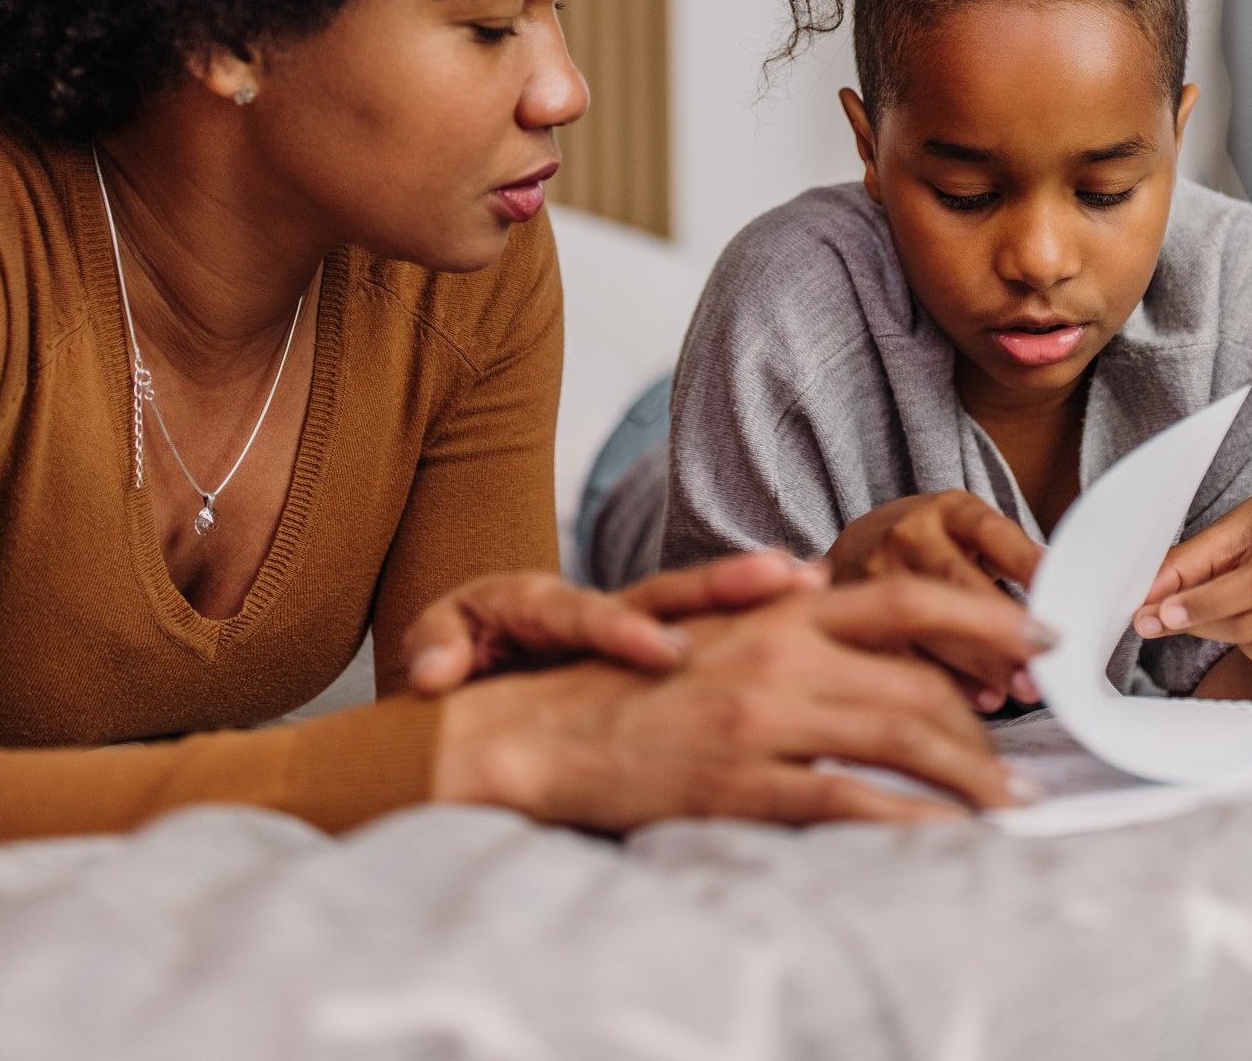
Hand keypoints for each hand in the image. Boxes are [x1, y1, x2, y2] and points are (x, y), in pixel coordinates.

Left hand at [404, 552, 825, 694]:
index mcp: (535, 604)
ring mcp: (630, 622)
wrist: (467, 655)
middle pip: (661, 591)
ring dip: (754, 596)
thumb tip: (433, 672)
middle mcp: (595, 606)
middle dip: (720, 586)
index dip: (621, 630)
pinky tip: (819, 621)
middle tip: (782, 578)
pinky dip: (761, 624)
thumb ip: (433, 648)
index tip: (661, 651)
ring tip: (816, 584)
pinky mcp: (654, 645)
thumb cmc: (454, 653)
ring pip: (696, 607)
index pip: (582, 614)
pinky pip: (711, 633)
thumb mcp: (432, 645)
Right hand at [429, 578, 1052, 829]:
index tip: (1044, 638)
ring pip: (900, 740)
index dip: (985, 617)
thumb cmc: (630, 685)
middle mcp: (779, 652)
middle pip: (920, 681)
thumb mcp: (712, 627)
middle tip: (1025, 761)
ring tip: (1009, 805)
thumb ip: (783, 615)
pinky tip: (944, 837)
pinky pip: (848, 803)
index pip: (908, 598)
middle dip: (989, 726)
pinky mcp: (740, 783)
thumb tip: (844, 597)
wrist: (541, 732)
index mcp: (778, 610)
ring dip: (971, 777)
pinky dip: (910, 822)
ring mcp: (761, 719)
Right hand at [823, 491, 1046, 710]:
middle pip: (956, 583)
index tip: (1056, 592)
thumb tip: (1058, 607)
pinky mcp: (854, 614)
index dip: (1024, 562)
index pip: (990, 532)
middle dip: (1000, 630)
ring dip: (978, 664)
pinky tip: (981, 700)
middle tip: (1040, 665)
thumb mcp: (970, 533)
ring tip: (1018, 690)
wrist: (859, 545)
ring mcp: (875, 575)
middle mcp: (909, 537)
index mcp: (947, 512)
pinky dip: (946, 682)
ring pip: (925, 622)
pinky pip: (901, 654)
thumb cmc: (933, 546)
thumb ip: (1010, 561)